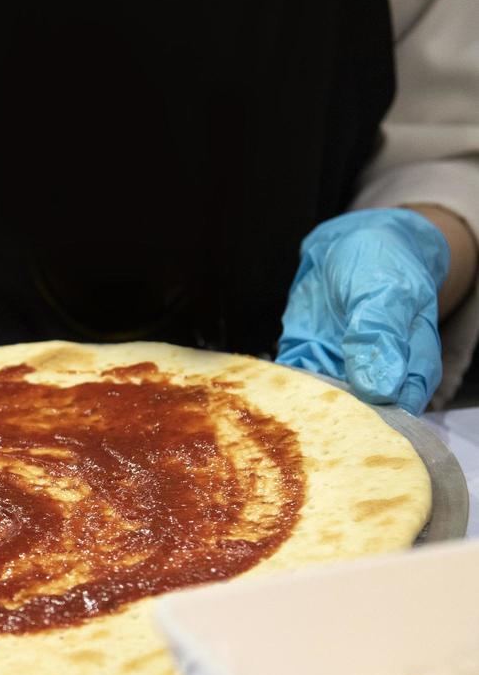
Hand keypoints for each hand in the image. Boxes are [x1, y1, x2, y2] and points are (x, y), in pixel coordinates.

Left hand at [276, 208, 447, 414]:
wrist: (348, 242)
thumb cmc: (381, 263)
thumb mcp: (384, 291)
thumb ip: (379, 335)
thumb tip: (380, 389)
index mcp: (410, 361)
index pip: (402, 404)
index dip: (380, 422)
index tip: (355, 428)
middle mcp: (377, 374)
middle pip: (360, 413)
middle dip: (336, 424)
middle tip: (311, 432)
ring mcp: (339, 367)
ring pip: (323, 401)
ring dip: (303, 410)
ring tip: (282, 422)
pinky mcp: (306, 357)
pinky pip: (292, 381)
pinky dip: (280, 388)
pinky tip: (263, 397)